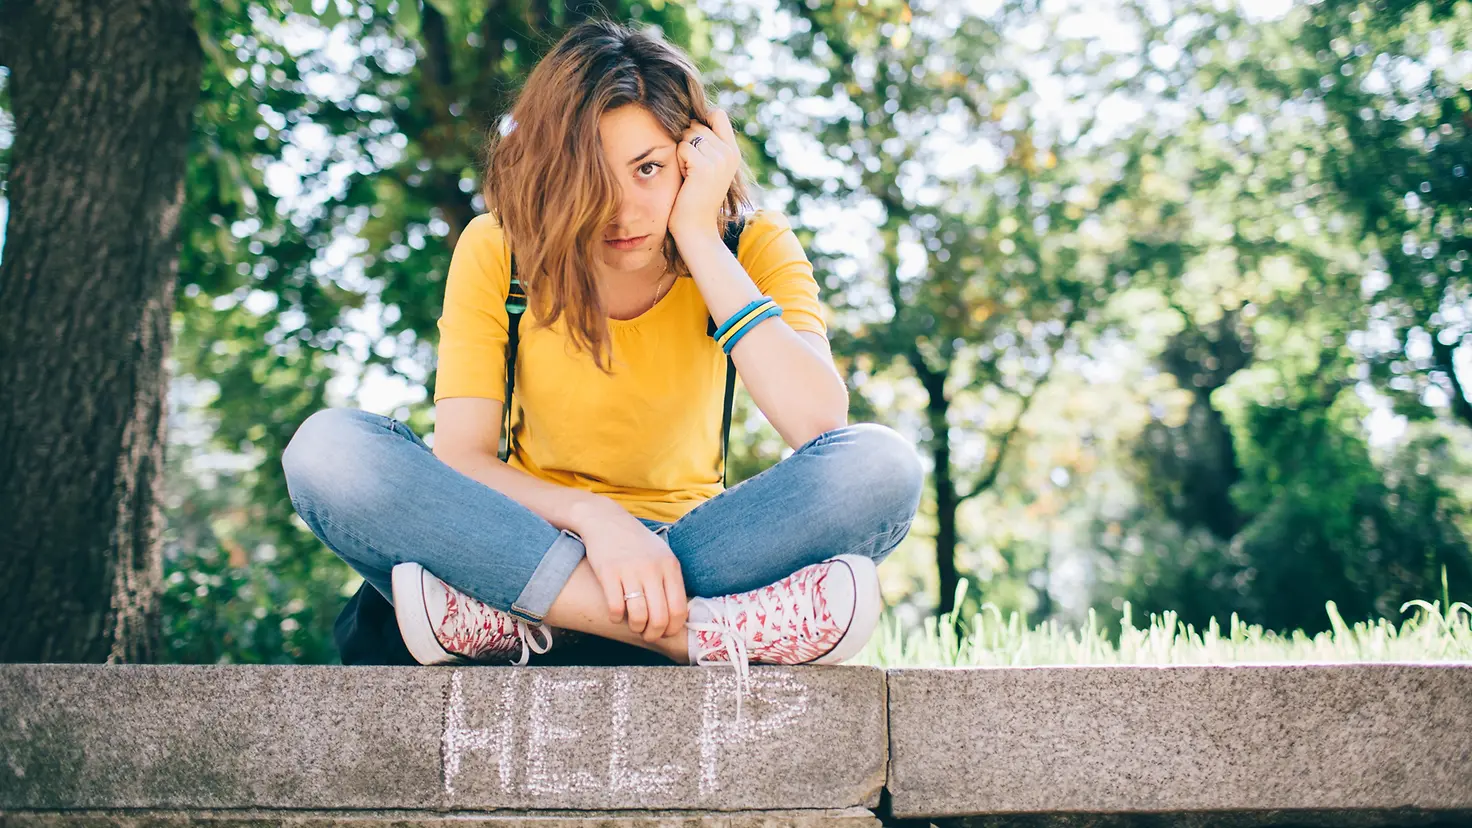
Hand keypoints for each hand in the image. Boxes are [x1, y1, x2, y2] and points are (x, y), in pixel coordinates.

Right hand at [575, 501, 689, 641]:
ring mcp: (630, 570)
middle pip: (660, 617)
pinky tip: (616, 614)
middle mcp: (653, 569)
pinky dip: (616, 617)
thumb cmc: (637, 543)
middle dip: (654, 633)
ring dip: (636, 628)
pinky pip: (616, 607)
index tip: (666, 632)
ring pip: (639, 616)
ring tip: (634, 625)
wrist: (606, 520)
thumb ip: (671, 581)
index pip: (679, 609)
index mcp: (670, 566)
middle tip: (648, 634)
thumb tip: (679, 616)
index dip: (673, 628)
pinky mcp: (608, 572)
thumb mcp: (662, 555)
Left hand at [667, 108, 740, 240]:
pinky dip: (679, 162)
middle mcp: (730, 153)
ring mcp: (720, 159)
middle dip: (688, 143)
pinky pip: (682, 148)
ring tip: (690, 175)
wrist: (696, 227)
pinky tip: (687, 179)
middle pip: (697, 124)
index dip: (701, 120)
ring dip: (682, 153)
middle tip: (692, 169)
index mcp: (733, 151)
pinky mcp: (705, 166)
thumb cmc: (695, 197)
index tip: (693, 141)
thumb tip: (691, 117)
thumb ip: (707, 142)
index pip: (717, 114)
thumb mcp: (708, 166)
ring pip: (688, 135)